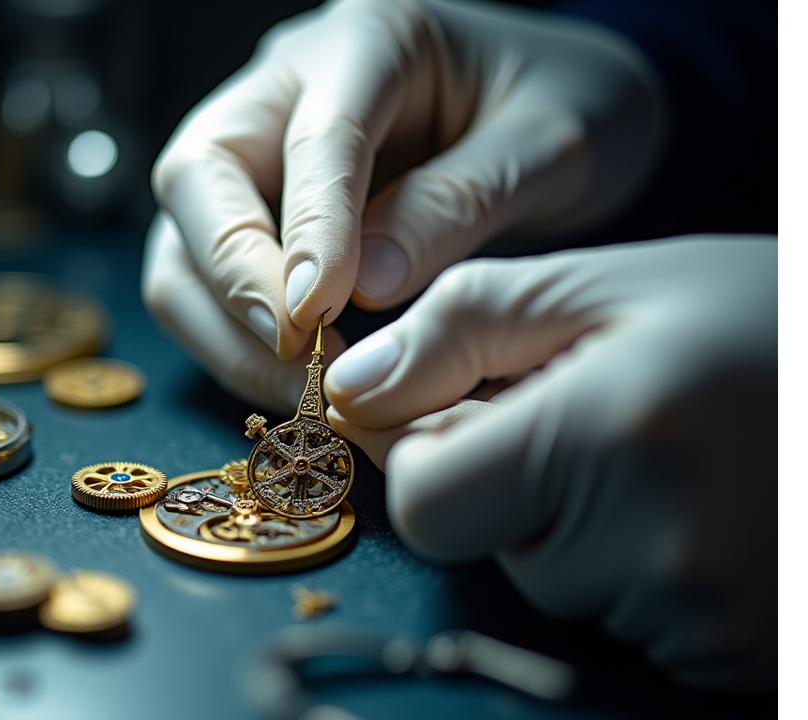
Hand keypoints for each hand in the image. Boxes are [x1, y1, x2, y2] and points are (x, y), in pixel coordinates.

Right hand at [144, 0, 663, 408]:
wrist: (557, 108)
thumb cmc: (563, 110)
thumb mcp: (549, 144)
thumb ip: (461, 202)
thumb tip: (366, 286)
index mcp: (371, 40)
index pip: (314, 136)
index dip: (307, 231)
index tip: (313, 318)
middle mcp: (290, 87)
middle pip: (199, 175)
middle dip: (233, 280)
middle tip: (300, 366)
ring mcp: (266, 149)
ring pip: (186, 238)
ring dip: (226, 328)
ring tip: (305, 394)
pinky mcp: (263, 209)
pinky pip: (212, 279)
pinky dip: (240, 342)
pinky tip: (299, 382)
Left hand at [324, 236, 776, 686]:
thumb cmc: (761, 319)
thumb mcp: (606, 287)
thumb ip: (460, 329)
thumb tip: (350, 389)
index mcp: (606, 433)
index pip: (426, 500)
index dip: (433, 454)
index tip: (477, 412)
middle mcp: (656, 545)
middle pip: (491, 540)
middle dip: (517, 483)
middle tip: (605, 420)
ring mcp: (704, 617)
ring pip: (559, 580)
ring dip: (584, 523)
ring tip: (671, 456)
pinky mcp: (733, 654)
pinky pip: (626, 617)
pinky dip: (637, 566)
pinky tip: (702, 504)